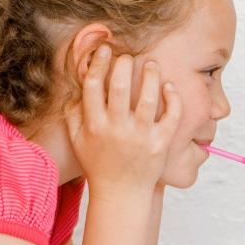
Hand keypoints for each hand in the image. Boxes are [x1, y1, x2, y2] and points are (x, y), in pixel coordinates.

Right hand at [65, 45, 181, 196]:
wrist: (122, 194)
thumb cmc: (99, 165)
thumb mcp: (78, 142)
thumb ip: (73, 114)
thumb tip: (75, 87)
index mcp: (94, 125)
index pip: (93, 86)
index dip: (98, 64)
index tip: (106, 50)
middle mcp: (117, 129)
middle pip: (118, 87)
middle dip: (123, 65)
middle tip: (128, 56)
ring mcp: (140, 136)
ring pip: (147, 97)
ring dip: (150, 75)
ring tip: (151, 64)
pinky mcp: (160, 143)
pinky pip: (171, 115)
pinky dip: (172, 98)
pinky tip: (168, 87)